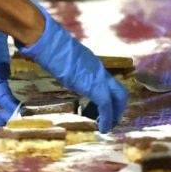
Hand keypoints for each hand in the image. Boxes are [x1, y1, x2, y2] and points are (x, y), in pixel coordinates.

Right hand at [17, 3, 127, 131]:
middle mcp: (100, 70)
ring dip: (114, 114)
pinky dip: (107, 118)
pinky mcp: (94, 84)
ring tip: (106, 126)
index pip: (109, 83)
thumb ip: (71, 70)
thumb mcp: (64, 62)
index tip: (104, 111)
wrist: (50, 43)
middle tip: (110, 122)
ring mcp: (98, 76)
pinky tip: (102, 128)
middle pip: (120, 91)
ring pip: (118, 97)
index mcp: (93, 65)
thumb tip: (65, 74)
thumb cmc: (51, 49)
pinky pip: (106, 104)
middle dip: (118, 109)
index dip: (111, 99)